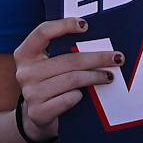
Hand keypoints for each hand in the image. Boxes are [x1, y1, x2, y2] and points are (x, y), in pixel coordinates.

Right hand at [13, 18, 121, 140]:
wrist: (36, 117)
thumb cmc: (49, 83)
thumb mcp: (48, 64)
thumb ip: (62, 51)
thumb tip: (98, 40)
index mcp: (25, 54)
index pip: (43, 32)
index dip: (64, 25)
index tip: (86, 25)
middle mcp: (24, 72)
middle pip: (68, 59)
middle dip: (97, 57)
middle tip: (117, 58)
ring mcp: (31, 93)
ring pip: (72, 79)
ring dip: (95, 77)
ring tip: (109, 76)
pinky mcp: (39, 112)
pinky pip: (69, 98)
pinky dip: (81, 95)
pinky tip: (86, 95)